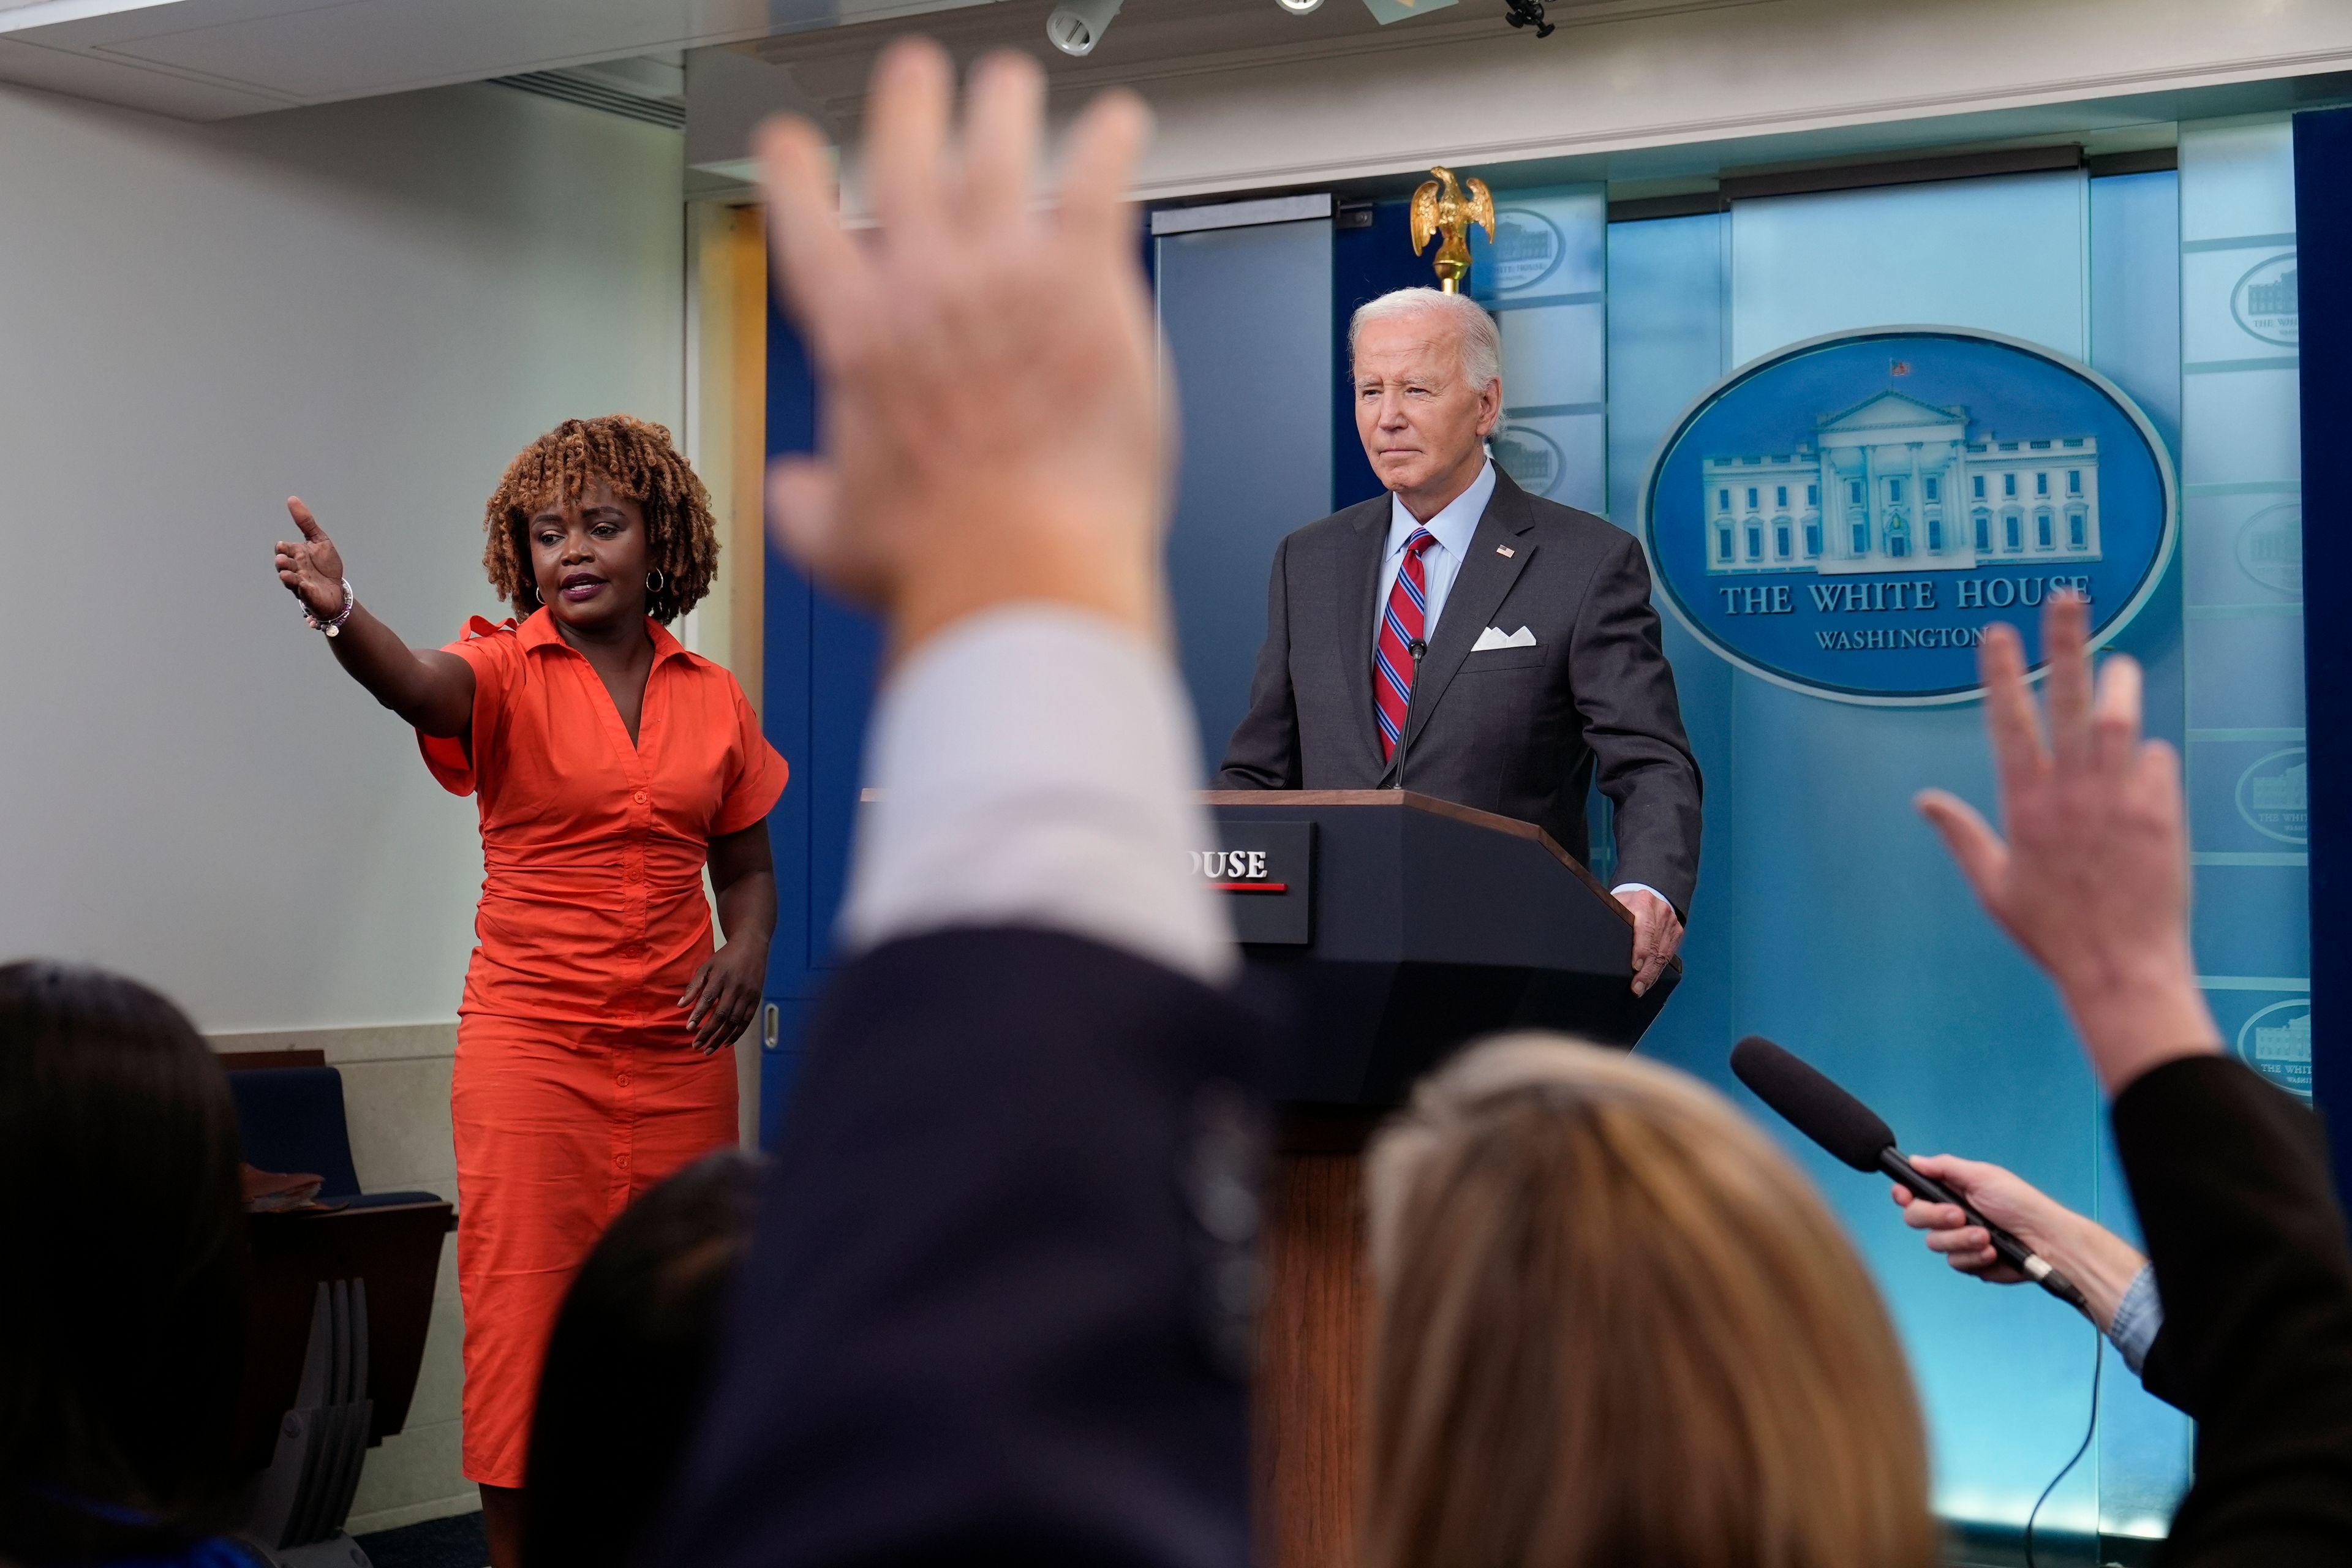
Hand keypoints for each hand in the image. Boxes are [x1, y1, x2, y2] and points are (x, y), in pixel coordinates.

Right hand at [273, 497, 348, 621]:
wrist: (337, 589)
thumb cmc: (325, 566)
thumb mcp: (319, 540)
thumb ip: (306, 522)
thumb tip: (292, 499)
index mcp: (296, 554)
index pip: (283, 549)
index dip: (283, 548)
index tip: (283, 547)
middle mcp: (295, 569)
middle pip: (283, 565)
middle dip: (282, 563)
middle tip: (283, 560)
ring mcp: (301, 583)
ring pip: (290, 580)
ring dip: (287, 578)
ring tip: (286, 575)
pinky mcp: (310, 596)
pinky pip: (305, 594)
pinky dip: (305, 591)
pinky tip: (306, 586)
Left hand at [681, 940, 766, 1053]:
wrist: (751, 946)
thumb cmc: (725, 958)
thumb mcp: (707, 966)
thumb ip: (694, 986)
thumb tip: (681, 1005)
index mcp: (721, 977)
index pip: (708, 999)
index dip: (699, 1015)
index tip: (689, 1028)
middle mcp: (736, 987)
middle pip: (722, 1015)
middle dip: (708, 1032)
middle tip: (696, 1045)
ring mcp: (748, 994)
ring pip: (734, 1022)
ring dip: (721, 1038)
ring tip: (708, 1049)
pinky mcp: (756, 999)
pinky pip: (746, 1021)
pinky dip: (736, 1034)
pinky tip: (726, 1043)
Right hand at [755, 42, 1165, 660]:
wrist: (1023, 565)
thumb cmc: (941, 561)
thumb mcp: (839, 538)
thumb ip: (809, 499)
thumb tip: (797, 493)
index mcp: (859, 337)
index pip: (806, 223)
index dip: (793, 171)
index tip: (792, 142)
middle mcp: (925, 286)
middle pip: (903, 155)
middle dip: (907, 102)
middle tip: (915, 74)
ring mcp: (1004, 273)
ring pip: (998, 148)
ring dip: (1003, 105)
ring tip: (1011, 83)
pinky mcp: (1085, 281)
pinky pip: (1098, 183)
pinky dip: (1110, 144)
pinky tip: (1122, 124)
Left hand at [1618, 887, 1682, 997]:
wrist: (1647, 895)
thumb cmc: (1626, 904)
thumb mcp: (1616, 905)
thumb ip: (1612, 919)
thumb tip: (1596, 942)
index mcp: (1643, 902)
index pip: (1645, 928)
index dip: (1641, 949)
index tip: (1635, 966)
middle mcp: (1661, 911)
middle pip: (1655, 946)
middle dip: (1645, 970)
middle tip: (1636, 987)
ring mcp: (1671, 922)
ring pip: (1663, 954)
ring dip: (1652, 974)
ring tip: (1641, 988)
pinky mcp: (1677, 932)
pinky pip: (1668, 955)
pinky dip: (1658, 970)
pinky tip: (1650, 980)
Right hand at [1891, 1153, 2072, 1283]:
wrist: (2046, 1240)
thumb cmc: (2021, 1204)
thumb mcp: (1983, 1176)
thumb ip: (1945, 1168)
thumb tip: (1914, 1161)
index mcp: (1951, 1192)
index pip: (1913, 1192)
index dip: (1903, 1194)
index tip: (1905, 1195)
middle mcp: (1950, 1216)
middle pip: (1915, 1218)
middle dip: (1935, 1217)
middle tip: (1959, 1215)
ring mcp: (1959, 1240)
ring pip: (1934, 1243)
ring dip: (1961, 1239)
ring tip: (1986, 1236)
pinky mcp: (1970, 1262)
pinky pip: (1955, 1263)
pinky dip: (1974, 1257)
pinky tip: (1992, 1251)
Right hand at [1915, 594, 2220, 1094]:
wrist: (2121, 966)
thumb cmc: (2052, 932)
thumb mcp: (1993, 886)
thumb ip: (1961, 835)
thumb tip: (1923, 800)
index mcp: (2024, 806)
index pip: (2008, 723)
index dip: (2000, 674)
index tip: (1996, 632)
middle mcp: (2070, 793)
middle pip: (2065, 701)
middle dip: (2064, 644)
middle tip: (2066, 599)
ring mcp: (2118, 799)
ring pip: (2119, 717)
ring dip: (2119, 683)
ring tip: (2119, 663)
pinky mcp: (2160, 811)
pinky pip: (2156, 761)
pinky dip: (2148, 755)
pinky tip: (2142, 769)